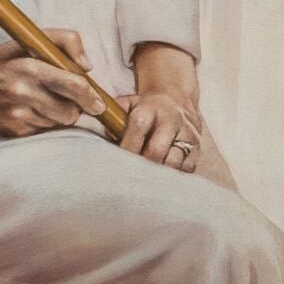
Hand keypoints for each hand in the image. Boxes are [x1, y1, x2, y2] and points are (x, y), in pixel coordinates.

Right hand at [0, 29, 108, 135]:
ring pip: (60, 122)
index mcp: (29, 68)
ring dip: (62, 113)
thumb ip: (63, 40)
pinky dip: (47, 121)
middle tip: (79, 101)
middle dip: (78, 107)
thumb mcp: (28, 40)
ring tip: (47, 99)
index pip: (72, 85)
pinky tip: (34, 109)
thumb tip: (87, 65)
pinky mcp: (15, 131)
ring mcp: (18, 116)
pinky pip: (46, 130)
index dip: (90, 95)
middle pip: (70, 111)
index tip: (99, 101)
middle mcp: (23, 94)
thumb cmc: (2, 61)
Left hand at [119, 41, 205, 172]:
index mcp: (151, 108)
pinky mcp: (198, 147)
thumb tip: (85, 122)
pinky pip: (186, 168)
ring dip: (157, 175)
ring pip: (173, 162)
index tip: (116, 163)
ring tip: (144, 184)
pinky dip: (173, 177)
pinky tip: (160, 181)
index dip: (126, 147)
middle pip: (156, 150)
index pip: (137, 127)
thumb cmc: (145, 108)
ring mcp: (187, 134)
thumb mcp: (128, 103)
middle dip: (141, 167)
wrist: (177, 99)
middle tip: (128, 179)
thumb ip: (111, 114)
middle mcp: (171, 120)